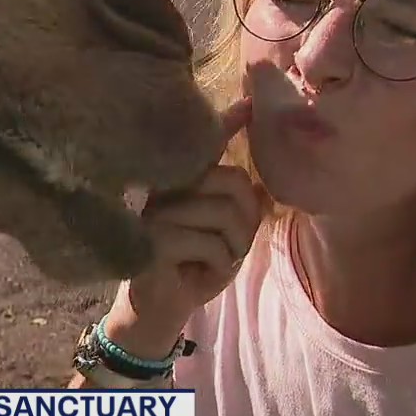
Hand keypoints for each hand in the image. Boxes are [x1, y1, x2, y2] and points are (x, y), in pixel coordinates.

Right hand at [103, 96, 263, 358]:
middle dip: (246, 218)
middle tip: (235, 245)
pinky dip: (218, 266)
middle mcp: (166, 188)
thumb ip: (240, 208)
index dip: (227, 122)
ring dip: (233, 247)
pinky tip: (199, 274)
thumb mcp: (225, 236)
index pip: (207, 144)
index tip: (248, 104)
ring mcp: (155, 211)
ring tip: (216, 261)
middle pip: (232, 181)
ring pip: (225, 215)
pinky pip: (211, 244)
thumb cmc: (193, 268)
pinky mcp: (153, 240)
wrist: (159, 311)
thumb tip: (262, 186)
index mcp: (181, 182)